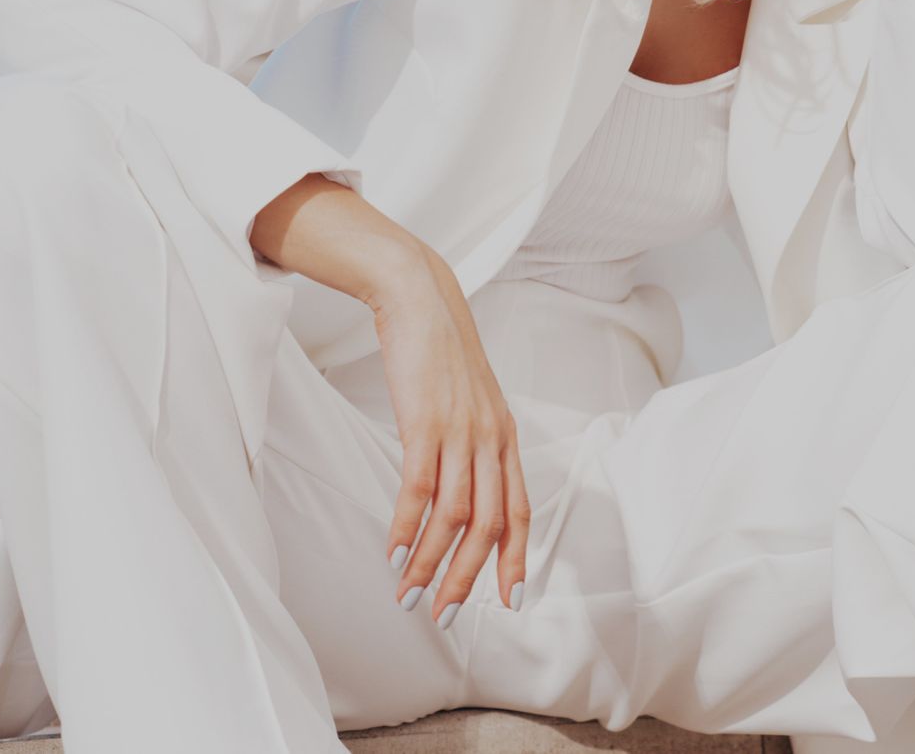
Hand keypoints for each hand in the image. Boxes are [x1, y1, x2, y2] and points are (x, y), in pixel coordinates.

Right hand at [368, 251, 528, 624]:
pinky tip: (394, 553)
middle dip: (467, 578)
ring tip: (409, 595)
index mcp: (505, 437)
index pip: (520, 511)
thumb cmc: (440, 354)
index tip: (507, 600)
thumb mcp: (469, 403)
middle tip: (443, 615)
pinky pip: (418, 489)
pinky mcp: (425, 423)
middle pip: (488, 526)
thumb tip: (458, 492)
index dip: (514, 559)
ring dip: (430, 563)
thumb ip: (471, 446)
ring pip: (453, 516)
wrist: (421, 300)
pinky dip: (407, 528)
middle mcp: (490, 440)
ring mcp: (460, 433)